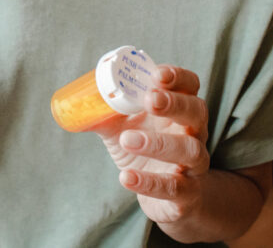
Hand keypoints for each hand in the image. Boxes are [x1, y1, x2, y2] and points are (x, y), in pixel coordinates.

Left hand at [92, 65, 209, 224]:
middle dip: (175, 104)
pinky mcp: (188, 193)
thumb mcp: (122, 128)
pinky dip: (150, 182)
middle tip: (150, 100)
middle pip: (197, 111)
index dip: (177, 77)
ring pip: (190, 150)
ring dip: (159, 143)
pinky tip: (126, 177)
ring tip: (127, 139)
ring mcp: (194, 164)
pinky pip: (176, 187)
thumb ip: (105, 113)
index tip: (157, 74)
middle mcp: (193, 133)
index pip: (189, 85)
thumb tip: (75, 104)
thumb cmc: (144, 151)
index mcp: (179, 109)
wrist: (167, 198)